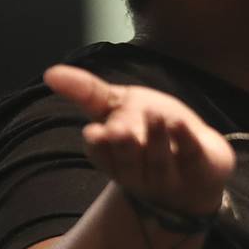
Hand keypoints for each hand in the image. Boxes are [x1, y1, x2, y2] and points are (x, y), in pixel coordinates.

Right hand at [43, 64, 235, 216]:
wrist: (197, 161)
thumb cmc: (148, 131)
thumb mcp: (116, 106)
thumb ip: (86, 92)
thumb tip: (49, 73)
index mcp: (114, 157)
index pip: (101, 154)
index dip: (98, 146)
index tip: (93, 134)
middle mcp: (139, 172)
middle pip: (128, 161)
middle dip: (124, 145)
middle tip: (121, 129)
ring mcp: (169, 176)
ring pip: (159, 160)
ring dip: (156, 138)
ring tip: (156, 116)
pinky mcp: (199, 169)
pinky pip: (189, 155)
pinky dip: (183, 139)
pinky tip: (179, 124)